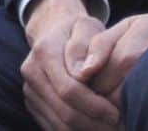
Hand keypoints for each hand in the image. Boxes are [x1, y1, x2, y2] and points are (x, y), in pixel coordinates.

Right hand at [21, 0, 118, 129]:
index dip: (94, 106)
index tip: (116, 113)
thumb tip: (84, 73)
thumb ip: (86, 45)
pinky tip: (94, 126)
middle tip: (117, 127)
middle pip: (64, 112)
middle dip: (93, 124)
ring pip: (59, 125)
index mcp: (44, 52)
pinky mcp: (33, 105)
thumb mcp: (86, 26)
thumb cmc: (77, 31)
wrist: (54, 31)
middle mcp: (31, 73)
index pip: (69, 90)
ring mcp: (30, 91)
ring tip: (108, 128)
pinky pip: (54, 128)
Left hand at [82, 0, 147, 106]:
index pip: (91, 81)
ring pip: (118, 109)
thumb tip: (82, 71)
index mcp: (127, 57)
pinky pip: (136, 113)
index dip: (87, 78)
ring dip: (114, 101)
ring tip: (120, 84)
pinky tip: (134, 94)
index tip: (92, 70)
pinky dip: (130, 107)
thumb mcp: (129, 25)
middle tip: (105, 78)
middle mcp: (139, 78)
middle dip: (98, 91)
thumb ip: (101, 44)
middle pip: (103, 99)